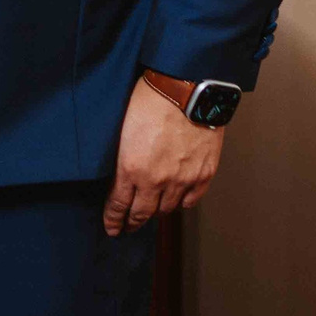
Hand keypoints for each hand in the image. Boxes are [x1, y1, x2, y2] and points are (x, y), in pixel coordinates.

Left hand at [103, 75, 223, 234]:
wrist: (188, 88)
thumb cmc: (152, 98)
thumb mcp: (123, 128)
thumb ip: (123, 156)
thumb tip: (122, 172)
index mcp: (131, 168)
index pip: (119, 205)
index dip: (113, 219)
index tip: (111, 228)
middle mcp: (157, 180)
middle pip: (142, 213)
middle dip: (132, 222)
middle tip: (127, 227)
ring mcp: (183, 179)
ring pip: (167, 209)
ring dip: (157, 211)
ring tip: (152, 211)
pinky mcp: (203, 174)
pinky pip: (191, 200)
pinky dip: (182, 203)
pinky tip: (176, 201)